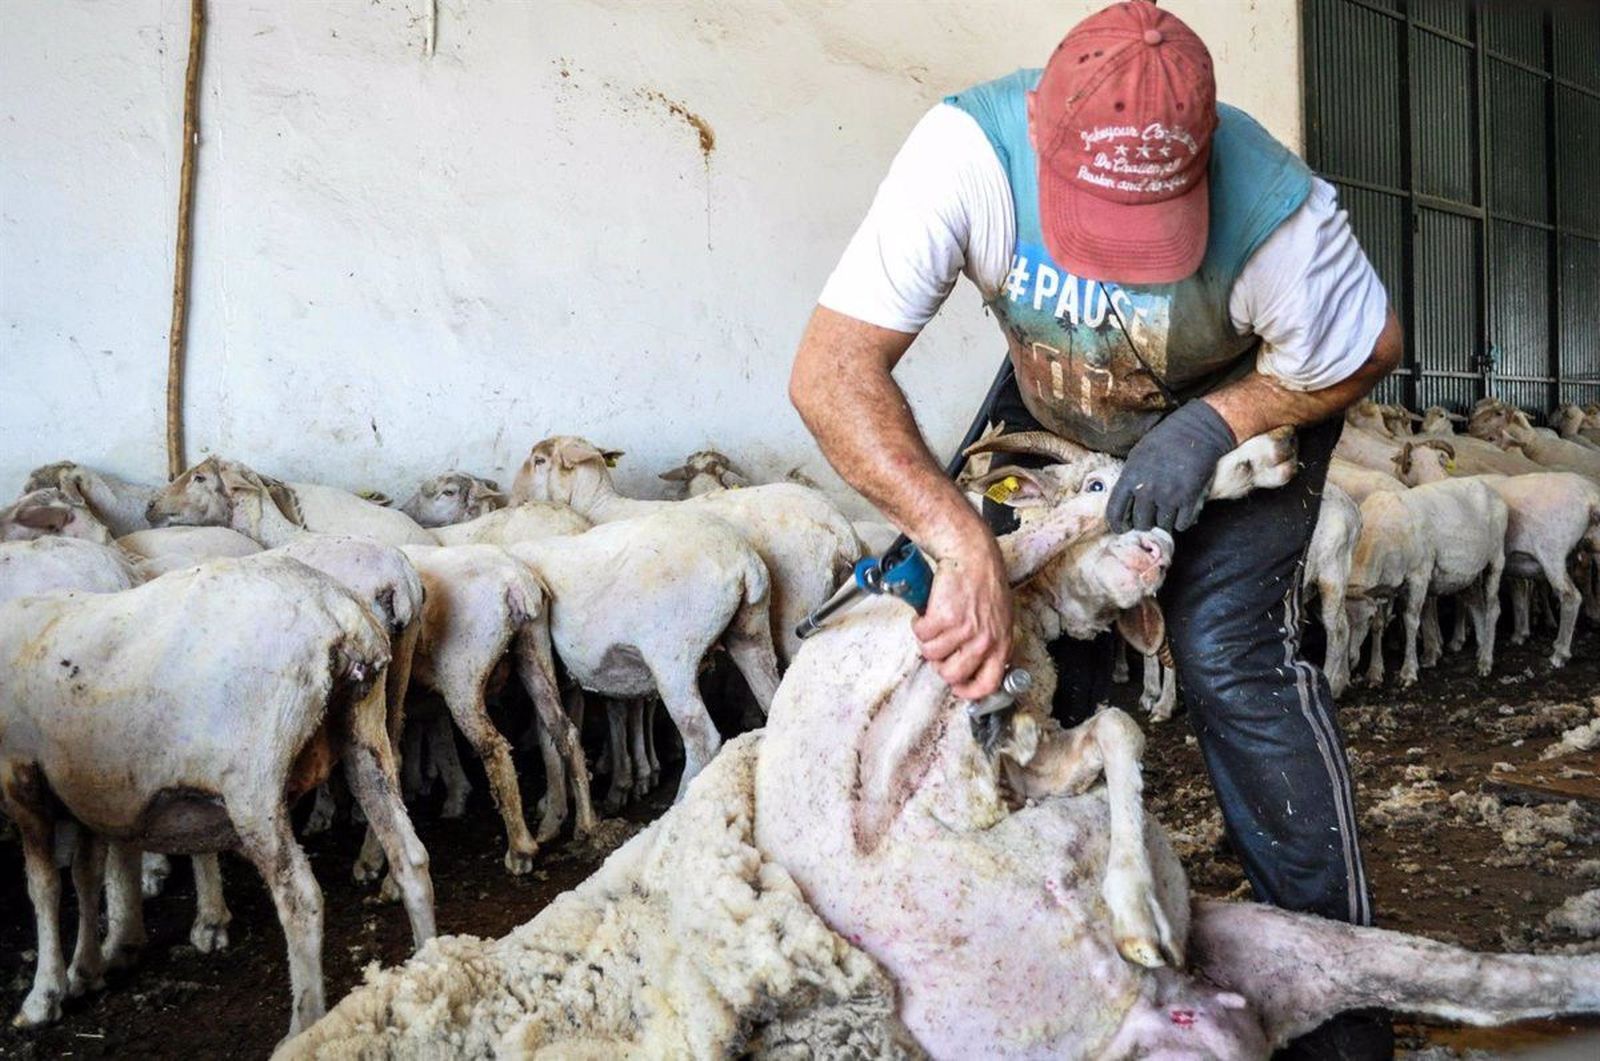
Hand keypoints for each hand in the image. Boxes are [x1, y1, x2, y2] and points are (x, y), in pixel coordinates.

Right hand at [912, 533, 1013, 699]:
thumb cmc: (983, 581)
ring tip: (933, 623)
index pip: (987, 684)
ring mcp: (964, 631)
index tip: (957, 687)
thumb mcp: (999, 618)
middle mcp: (984, 641)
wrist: (971, 553)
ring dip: (926, 640)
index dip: (968, 691)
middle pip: (952, 675)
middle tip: (939, 647)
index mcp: (1001, 643)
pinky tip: (926, 613)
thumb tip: (973, 666)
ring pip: (931, 655)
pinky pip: (921, 635)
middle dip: (939, 663)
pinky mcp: (944, 618)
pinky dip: (918, 624)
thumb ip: (990, 643)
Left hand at [1107, 399, 1236, 534]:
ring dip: (1164, 523)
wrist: (1196, 431)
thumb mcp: (1137, 456)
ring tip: (1167, 513)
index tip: (1123, 528)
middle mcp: (1147, 490)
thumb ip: (1130, 480)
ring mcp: (1168, 496)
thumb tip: (1126, 504)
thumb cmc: (1164, 441)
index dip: (1118, 525)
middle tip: (1150, 518)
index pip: (1115, 512)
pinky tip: (1181, 512)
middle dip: (1145, 524)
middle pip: (1141, 524)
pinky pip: (1182, 524)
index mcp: (1130, 478)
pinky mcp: (1189, 499)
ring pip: (1162, 526)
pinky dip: (1182, 522)